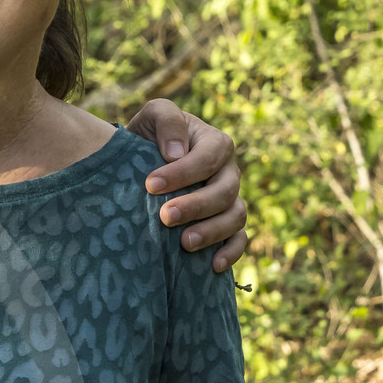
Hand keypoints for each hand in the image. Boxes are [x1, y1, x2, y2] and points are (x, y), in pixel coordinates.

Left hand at [130, 98, 248, 271]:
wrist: (142, 166)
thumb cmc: (148, 138)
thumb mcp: (152, 117)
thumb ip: (165, 119)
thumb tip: (175, 152)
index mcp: (215, 143)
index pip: (209, 156)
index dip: (183, 172)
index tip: (150, 185)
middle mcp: (228, 172)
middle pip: (225, 190)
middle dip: (196, 205)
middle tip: (164, 217)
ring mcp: (230, 200)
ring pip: (236, 216)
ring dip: (213, 231)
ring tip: (184, 244)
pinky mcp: (226, 225)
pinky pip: (239, 239)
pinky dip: (231, 252)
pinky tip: (212, 265)